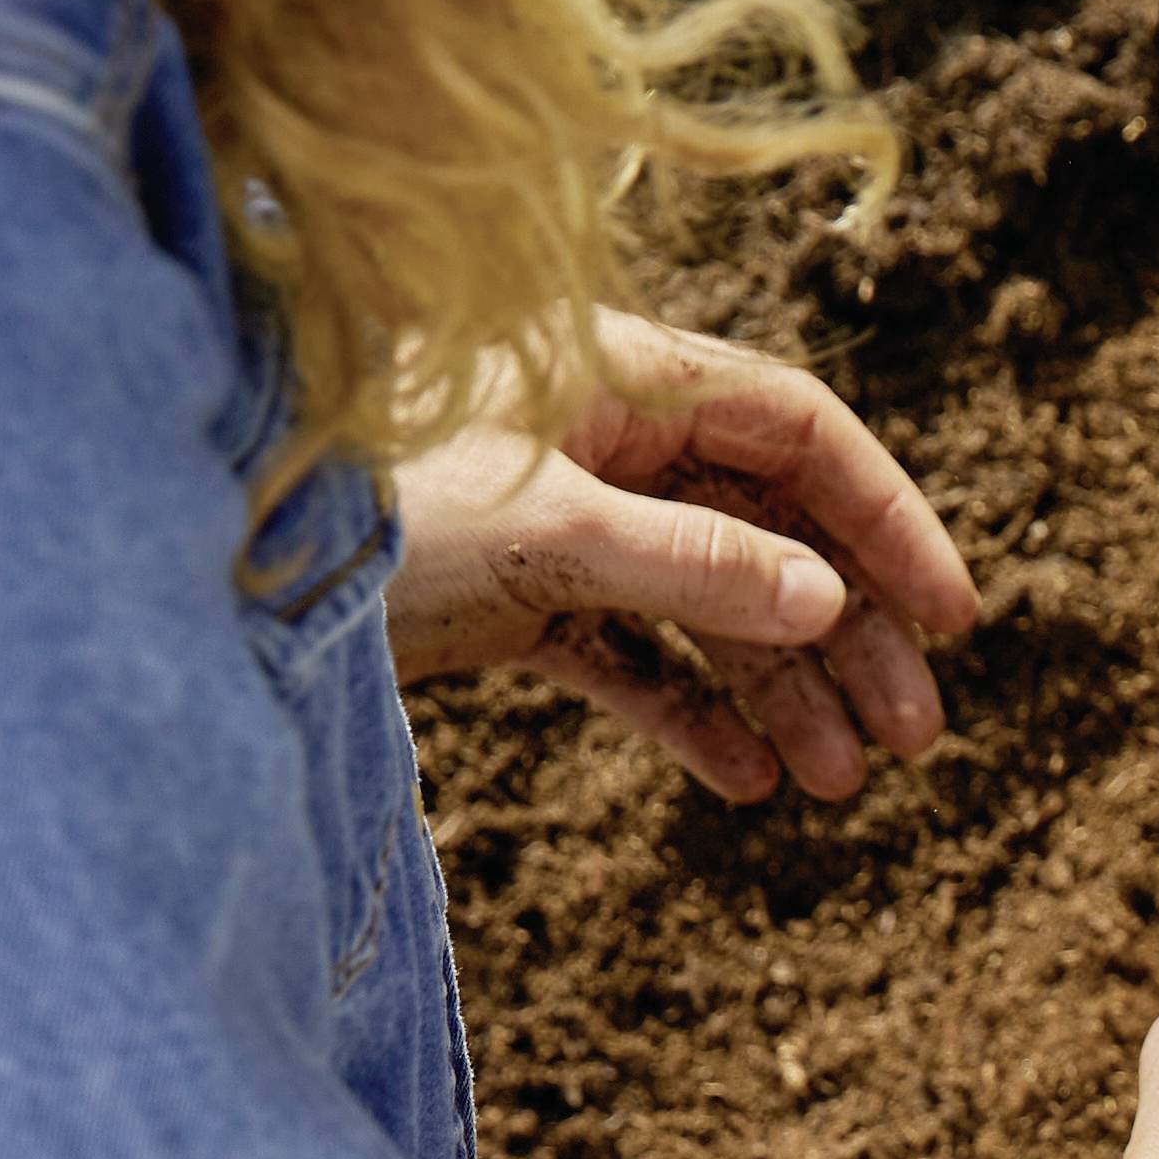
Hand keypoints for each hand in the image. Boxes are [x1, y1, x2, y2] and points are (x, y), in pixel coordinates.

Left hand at [388, 313, 980, 803]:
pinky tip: (744, 782)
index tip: (951, 622)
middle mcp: (600, 439)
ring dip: (783, 692)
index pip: (796, 431)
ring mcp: (559, 521)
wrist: (207, 560)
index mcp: (615, 374)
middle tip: (913, 742)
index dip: (885, 521)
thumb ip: (691, 564)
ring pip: (712, 603)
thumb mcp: (541, 531)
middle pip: (771, 530)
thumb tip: (827, 605)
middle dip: (849, 637)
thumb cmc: (361, 503)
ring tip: (833, 784)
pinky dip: (689, 716)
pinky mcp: (514, 600)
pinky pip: (633, 657)